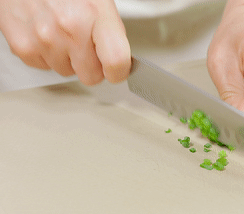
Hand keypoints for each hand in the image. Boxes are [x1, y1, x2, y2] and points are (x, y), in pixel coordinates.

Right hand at [0, 0, 130, 84]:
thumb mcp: (99, 1)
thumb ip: (111, 32)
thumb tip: (120, 58)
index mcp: (94, 14)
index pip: (116, 61)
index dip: (119, 72)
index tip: (118, 72)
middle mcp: (69, 28)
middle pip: (91, 76)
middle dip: (92, 66)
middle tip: (87, 46)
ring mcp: (44, 39)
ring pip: (67, 72)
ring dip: (67, 58)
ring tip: (62, 32)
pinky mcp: (23, 47)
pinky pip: (44, 67)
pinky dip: (47, 54)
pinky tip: (47, 33)